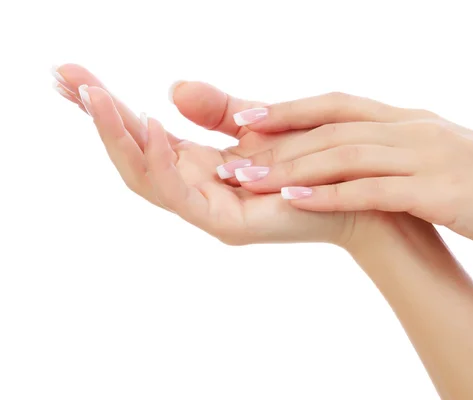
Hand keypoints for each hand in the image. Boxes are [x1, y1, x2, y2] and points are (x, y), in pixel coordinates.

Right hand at [51, 66, 425, 247]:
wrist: (354, 190)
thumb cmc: (309, 157)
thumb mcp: (254, 123)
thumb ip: (215, 109)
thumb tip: (171, 88)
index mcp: (198, 165)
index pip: (141, 135)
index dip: (106, 106)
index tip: (71, 74)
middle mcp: (195, 188)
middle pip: (132, 156)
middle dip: (98, 117)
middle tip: (66, 78)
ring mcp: (206, 209)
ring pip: (146, 176)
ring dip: (117, 135)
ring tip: (94, 96)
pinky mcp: (225, 223)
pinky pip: (180, 192)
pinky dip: (159, 161)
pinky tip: (148, 125)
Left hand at [229, 94, 472, 269]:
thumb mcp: (437, 158)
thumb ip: (399, 152)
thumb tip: (363, 155)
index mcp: (409, 120)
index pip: (338, 106)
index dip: (290, 109)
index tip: (249, 116)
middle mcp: (412, 129)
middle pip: (330, 129)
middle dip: (277, 140)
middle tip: (229, 152)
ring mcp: (424, 157)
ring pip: (344, 155)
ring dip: (291, 167)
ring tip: (245, 177)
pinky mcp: (437, 191)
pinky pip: (373, 189)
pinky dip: (331, 193)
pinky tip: (294, 200)